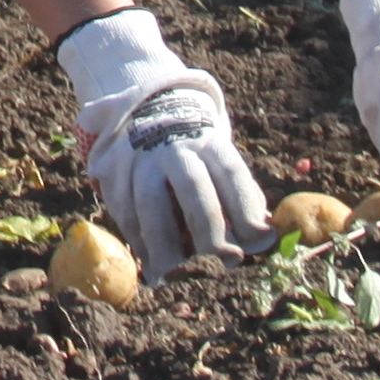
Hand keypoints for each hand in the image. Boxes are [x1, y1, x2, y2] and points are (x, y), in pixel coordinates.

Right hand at [55, 7, 273, 270]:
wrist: (149, 106)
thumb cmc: (198, 151)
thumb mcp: (221, 159)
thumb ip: (241, 197)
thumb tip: (265, 239)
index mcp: (209, 141)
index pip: (232, 174)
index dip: (247, 210)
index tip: (260, 243)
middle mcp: (175, 146)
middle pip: (193, 189)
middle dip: (210, 230)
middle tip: (225, 262)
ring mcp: (141, 158)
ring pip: (151, 203)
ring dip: (165, 244)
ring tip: (177, 274)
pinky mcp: (114, 171)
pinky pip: (124, 211)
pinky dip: (139, 241)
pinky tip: (152, 264)